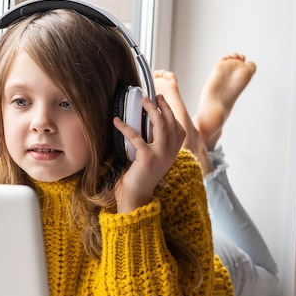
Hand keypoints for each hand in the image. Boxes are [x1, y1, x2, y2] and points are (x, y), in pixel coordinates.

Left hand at [113, 94, 184, 212]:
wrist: (136, 198)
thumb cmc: (139, 179)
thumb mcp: (151, 161)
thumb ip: (152, 147)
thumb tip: (142, 129)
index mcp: (172, 154)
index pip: (179, 129)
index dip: (171, 114)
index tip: (162, 103)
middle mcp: (170, 153)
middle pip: (171, 123)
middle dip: (163, 107)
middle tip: (153, 97)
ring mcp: (161, 155)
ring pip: (160, 125)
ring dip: (151, 110)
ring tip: (143, 101)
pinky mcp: (148, 157)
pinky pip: (136, 137)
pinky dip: (125, 127)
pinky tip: (116, 122)